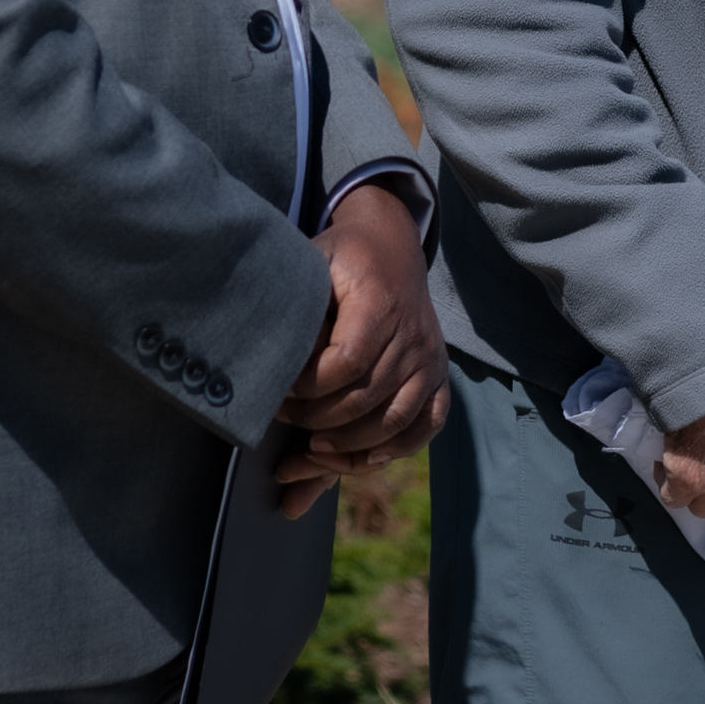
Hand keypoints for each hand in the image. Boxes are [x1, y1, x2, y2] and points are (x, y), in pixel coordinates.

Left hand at [274, 184, 447, 514]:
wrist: (391, 246)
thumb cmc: (341, 259)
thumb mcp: (312, 265)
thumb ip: (293, 310)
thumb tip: (265, 362)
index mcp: (379, 303)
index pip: (345, 363)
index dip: (308, 386)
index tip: (279, 390)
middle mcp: (412, 335)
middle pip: (365, 398)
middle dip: (317, 419)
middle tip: (284, 417)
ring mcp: (430, 358)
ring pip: (394, 420)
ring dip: (350, 445)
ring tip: (313, 445)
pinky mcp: (438, 375)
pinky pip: (427, 424)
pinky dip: (397, 448)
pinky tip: (365, 457)